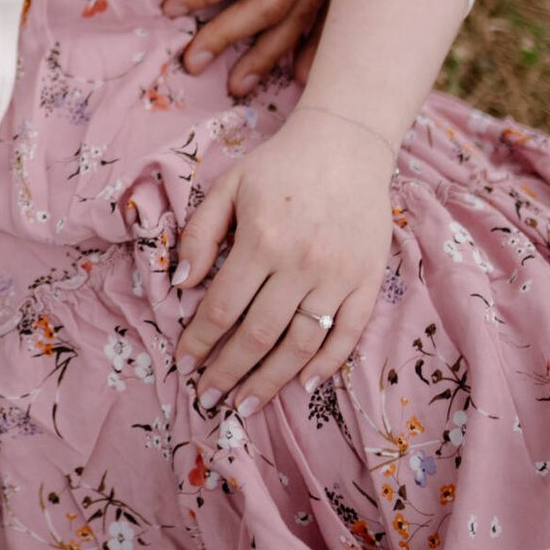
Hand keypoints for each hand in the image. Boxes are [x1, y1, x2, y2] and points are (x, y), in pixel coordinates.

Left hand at [171, 108, 392, 417]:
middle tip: (208, 399)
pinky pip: (348, 334)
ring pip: (302, 344)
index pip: (222, 307)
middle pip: (259, 335)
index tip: (184, 363)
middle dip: (228, 373)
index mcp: (262, 239)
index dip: (200, 341)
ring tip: (245, 405)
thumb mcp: (228, 186)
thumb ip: (200, 234)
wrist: (347, 145)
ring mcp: (339, 275)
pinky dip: (326, 364)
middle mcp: (302, 263)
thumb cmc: (278, 166)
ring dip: (271, 381)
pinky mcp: (368, 281)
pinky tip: (302, 384)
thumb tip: (181, 284)